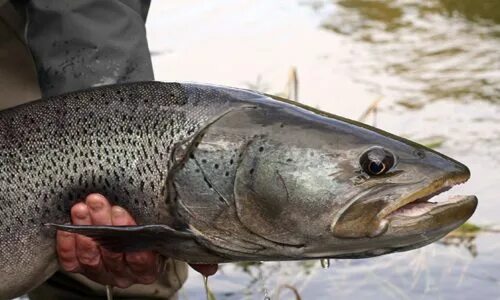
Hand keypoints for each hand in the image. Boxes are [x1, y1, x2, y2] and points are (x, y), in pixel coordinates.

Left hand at [56, 193, 217, 287]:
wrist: (128, 229)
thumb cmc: (154, 230)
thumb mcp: (175, 237)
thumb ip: (191, 249)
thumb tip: (212, 266)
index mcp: (149, 266)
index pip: (143, 263)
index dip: (135, 246)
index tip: (128, 218)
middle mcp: (125, 272)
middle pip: (114, 257)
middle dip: (107, 227)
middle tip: (102, 202)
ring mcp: (101, 269)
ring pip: (93, 257)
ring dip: (86, 232)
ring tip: (84, 206)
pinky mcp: (81, 263)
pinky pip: (72, 262)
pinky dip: (68, 246)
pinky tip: (67, 227)